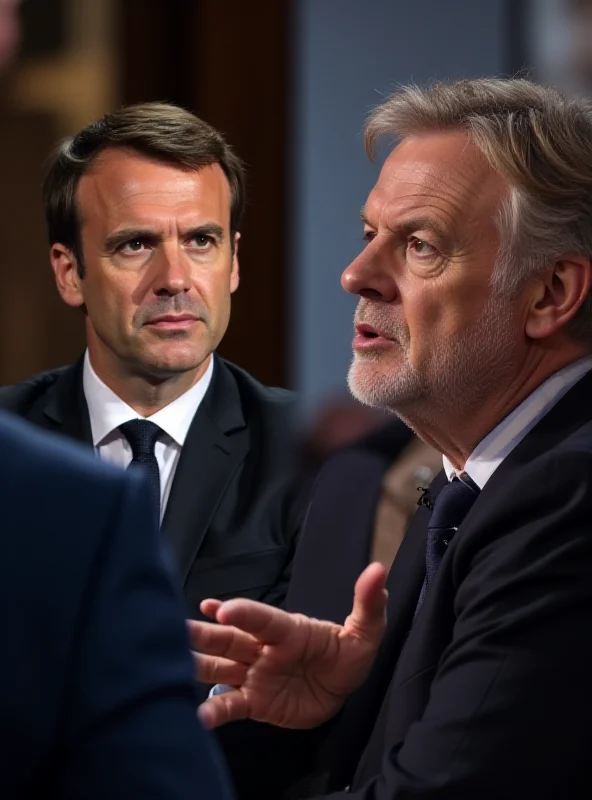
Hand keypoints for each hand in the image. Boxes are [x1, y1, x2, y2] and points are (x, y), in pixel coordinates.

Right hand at [188, 562, 387, 729]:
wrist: (340, 690)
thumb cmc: (348, 655)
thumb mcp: (365, 631)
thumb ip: (368, 603)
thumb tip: (377, 570)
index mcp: (286, 630)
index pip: (262, 619)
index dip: (242, 612)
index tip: (219, 607)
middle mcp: (263, 648)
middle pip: (228, 638)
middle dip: (202, 633)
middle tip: (175, 628)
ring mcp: (255, 674)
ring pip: (219, 666)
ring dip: (196, 664)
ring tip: (171, 664)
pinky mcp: (254, 702)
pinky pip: (230, 705)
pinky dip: (213, 712)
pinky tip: (196, 718)